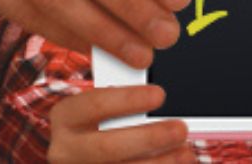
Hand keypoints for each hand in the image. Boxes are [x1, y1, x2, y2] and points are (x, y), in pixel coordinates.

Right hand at [49, 84, 190, 163]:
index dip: (129, 99)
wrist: (70, 156)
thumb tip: (159, 98)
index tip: (159, 95)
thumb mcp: (99, 106)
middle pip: (107, 147)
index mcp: (68, 117)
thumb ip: (124, 101)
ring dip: (157, 163)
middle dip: (148, 138)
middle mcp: (67, 149)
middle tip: (180, 129)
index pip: (96, 105)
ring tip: (185, 153)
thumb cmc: (96, 121)